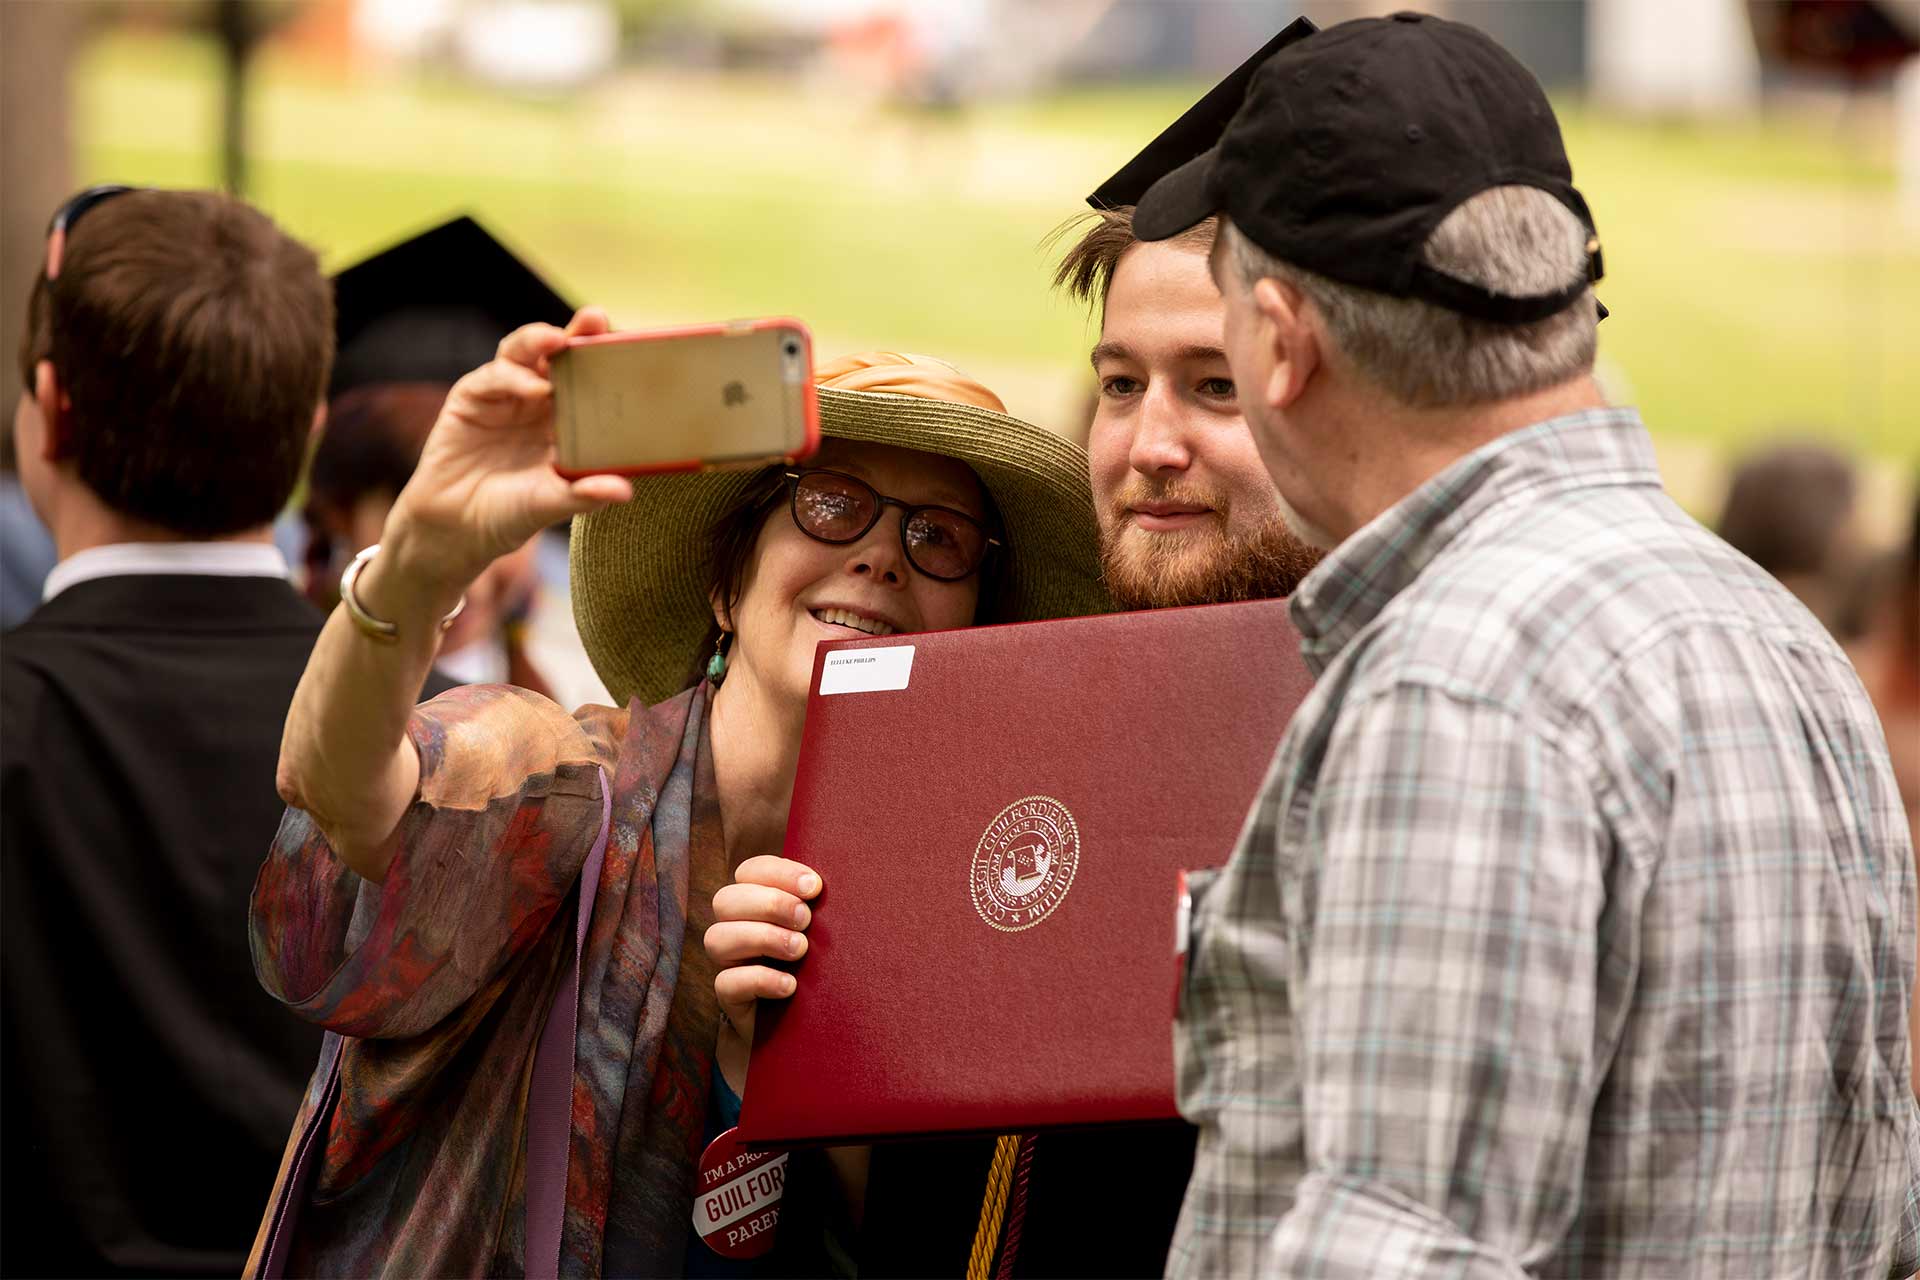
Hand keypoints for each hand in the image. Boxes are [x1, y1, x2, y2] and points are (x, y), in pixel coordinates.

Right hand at [381, 307, 633, 594]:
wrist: (456, 529)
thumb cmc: (511, 513)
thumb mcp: (551, 503)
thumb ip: (584, 494)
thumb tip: (625, 490)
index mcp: (567, 417)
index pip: (591, 377)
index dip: (607, 356)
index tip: (632, 341)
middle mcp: (539, 399)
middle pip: (559, 354)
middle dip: (577, 332)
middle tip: (595, 319)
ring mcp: (505, 394)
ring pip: (523, 353)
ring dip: (539, 340)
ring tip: (558, 339)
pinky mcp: (471, 397)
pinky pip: (492, 377)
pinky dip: (511, 377)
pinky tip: (531, 387)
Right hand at [705, 856, 822, 1095]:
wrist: (812, 1029)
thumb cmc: (824, 966)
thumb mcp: (826, 931)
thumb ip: (823, 906)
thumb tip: (840, 883)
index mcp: (757, 903)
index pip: (749, 871)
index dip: (778, 873)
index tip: (815, 887)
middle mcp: (736, 929)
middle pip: (725, 900)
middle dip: (769, 903)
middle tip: (806, 920)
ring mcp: (730, 964)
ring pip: (716, 939)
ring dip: (762, 937)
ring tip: (800, 950)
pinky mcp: (731, 999)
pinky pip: (725, 983)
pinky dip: (759, 979)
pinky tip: (790, 985)